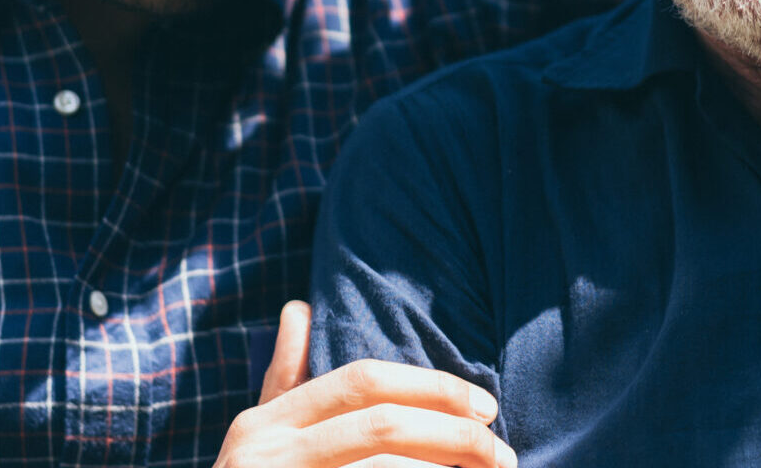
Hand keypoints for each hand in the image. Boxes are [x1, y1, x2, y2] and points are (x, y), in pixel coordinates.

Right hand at [214, 301, 515, 467]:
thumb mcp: (258, 439)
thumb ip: (284, 379)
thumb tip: (298, 307)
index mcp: (264, 424)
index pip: (363, 382)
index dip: (433, 387)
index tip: (485, 406)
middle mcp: (267, 455)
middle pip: (382, 426)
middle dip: (453, 434)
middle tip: (502, 454)